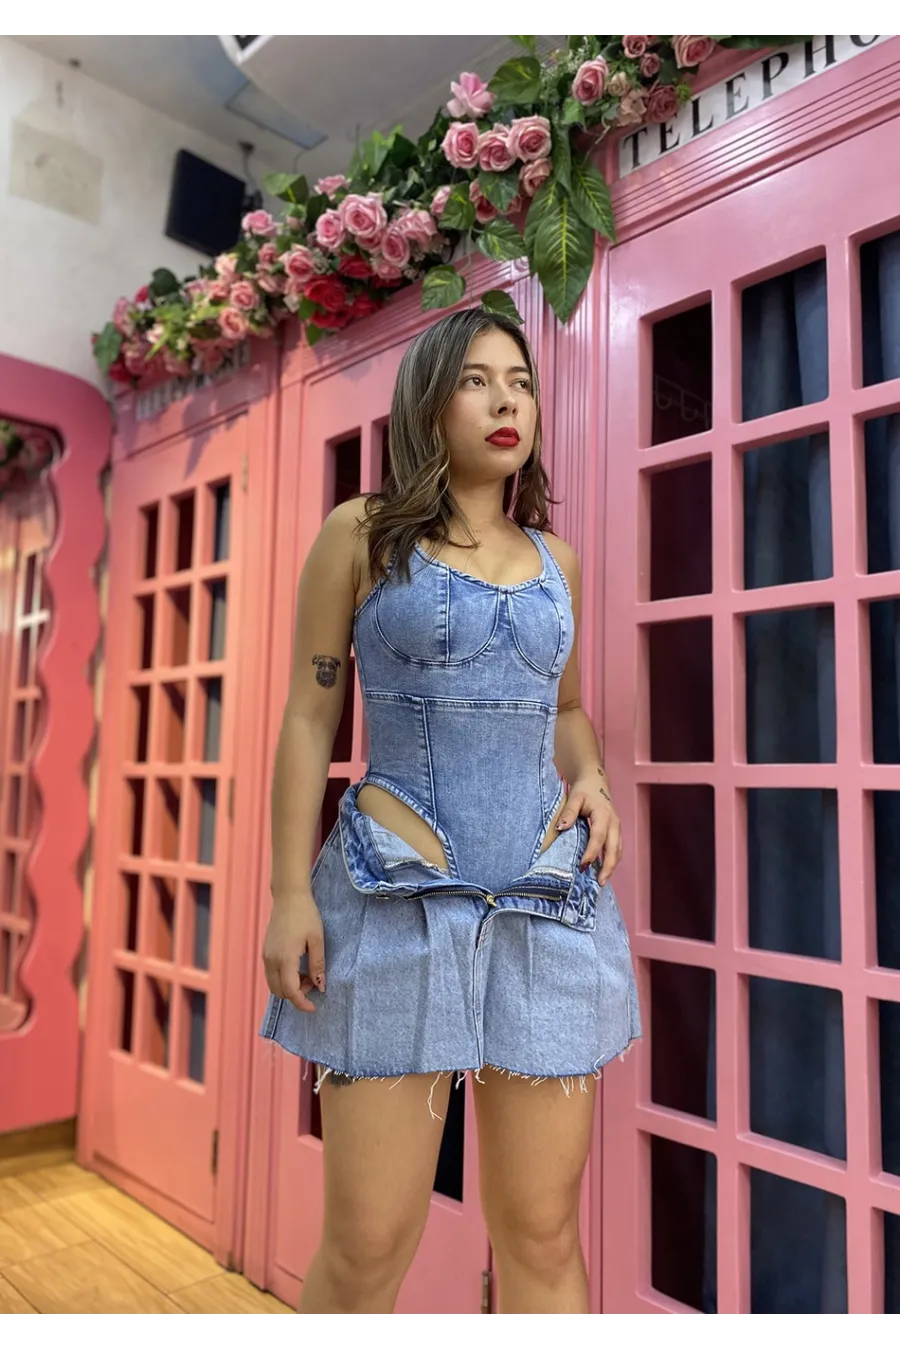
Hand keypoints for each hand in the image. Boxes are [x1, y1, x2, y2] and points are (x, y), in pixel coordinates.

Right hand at [262, 892, 324, 1013]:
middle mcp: (271, 960)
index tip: (314, 1008)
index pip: (291, 992)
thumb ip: (318, 965)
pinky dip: (284, 978)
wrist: (289, 896)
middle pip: (280, 992)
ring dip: (289, 987)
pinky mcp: (266, 951)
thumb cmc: (306, 915)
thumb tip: (320, 987)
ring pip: (274, 985)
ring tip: (307, 975)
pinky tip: (298, 967)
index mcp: (285, 959)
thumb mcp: (317, 940)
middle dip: (297, 995)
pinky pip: (271, 974)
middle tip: (314, 983)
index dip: (302, 1003)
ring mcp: (266, 956)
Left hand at [556, 775, 622, 885]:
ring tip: (601, 881)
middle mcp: (614, 823)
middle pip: (614, 849)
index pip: (598, 837)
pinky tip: (603, 871)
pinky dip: (612, 861)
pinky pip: (617, 849)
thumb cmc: (584, 790)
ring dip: (611, 867)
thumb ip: (569, 812)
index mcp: (603, 815)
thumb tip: (561, 828)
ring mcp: (617, 828)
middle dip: (608, 867)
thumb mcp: (574, 797)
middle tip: (599, 883)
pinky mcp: (616, 832)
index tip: (582, 865)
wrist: (596, 782)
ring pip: (618, 851)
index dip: (592, 852)